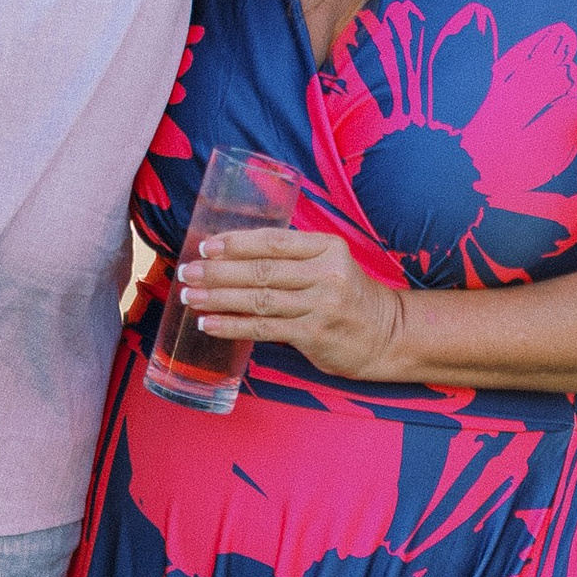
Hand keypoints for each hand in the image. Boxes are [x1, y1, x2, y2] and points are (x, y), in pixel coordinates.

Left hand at [179, 223, 407, 380]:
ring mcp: (320, 306)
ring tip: (190, 296)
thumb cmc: (349, 296)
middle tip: (188, 271)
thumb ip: (294, 257)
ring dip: (218, 298)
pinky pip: (263, 329)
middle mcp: (325, 274)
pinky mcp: (314, 335)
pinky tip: (208, 323)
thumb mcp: (331, 264)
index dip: (237, 242)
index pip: (274, 241)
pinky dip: (232, 326)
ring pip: (259, 300)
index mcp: (328, 248)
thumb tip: (235, 256)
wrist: (388, 335)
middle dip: (219, 271)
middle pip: (261, 270)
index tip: (207, 246)